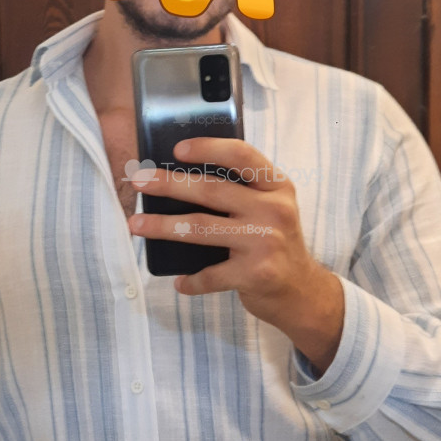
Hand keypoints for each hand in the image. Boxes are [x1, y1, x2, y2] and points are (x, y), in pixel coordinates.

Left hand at [128, 137, 343, 373]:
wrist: (303, 292)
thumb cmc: (276, 244)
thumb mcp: (272, 208)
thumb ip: (243, 191)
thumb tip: (182, 178)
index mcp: (277, 187)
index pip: (242, 156)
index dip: (208, 149)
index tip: (177, 149)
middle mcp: (274, 210)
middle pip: (211, 190)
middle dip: (169, 184)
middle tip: (139, 182)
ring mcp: (265, 242)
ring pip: (201, 228)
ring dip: (163, 227)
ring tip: (137, 225)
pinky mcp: (255, 274)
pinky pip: (210, 274)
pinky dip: (191, 280)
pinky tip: (179, 281)